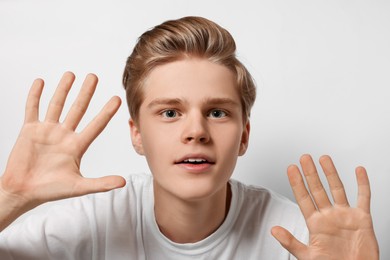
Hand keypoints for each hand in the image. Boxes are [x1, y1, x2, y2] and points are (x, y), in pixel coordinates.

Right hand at [0, 72, 125, 210]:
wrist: (22, 192)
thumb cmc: (50, 191)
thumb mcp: (78, 186)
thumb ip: (100, 184)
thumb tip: (122, 182)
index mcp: (77, 146)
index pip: (96, 125)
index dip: (106, 112)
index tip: (116, 99)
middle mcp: (64, 135)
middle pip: (78, 109)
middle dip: (86, 92)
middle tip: (94, 77)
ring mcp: (47, 131)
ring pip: (57, 105)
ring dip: (63, 89)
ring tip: (71, 74)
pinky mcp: (30, 130)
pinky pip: (32, 108)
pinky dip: (36, 95)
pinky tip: (41, 82)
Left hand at [271, 154, 378, 259]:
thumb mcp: (308, 256)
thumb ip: (290, 242)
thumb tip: (273, 231)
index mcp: (315, 224)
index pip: (304, 198)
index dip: (297, 182)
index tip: (291, 168)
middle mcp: (329, 216)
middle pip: (318, 189)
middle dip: (311, 173)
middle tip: (304, 158)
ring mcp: (345, 216)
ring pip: (337, 189)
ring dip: (331, 173)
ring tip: (324, 158)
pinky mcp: (362, 219)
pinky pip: (363, 197)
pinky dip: (362, 184)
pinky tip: (358, 171)